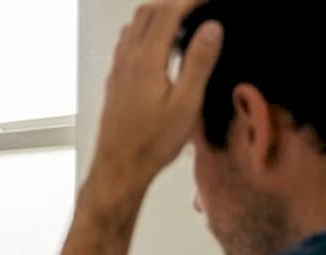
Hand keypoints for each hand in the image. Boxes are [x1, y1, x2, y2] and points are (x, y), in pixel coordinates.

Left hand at [91, 0, 221, 191]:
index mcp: (146, 61)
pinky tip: (155, 47)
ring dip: (156, 15)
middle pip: (146, 13)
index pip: (168, 13)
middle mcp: (127, 60)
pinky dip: (143, 32)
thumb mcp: (186, 104)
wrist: (119, 168)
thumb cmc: (151, 144)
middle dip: (173, 3)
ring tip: (179, 20)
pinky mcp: (114, 83)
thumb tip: (211, 28)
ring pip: (133, 27)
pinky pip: (125, 44)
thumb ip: (199, 62)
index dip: (190, 0)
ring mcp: (117, 71)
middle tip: (195, 6)